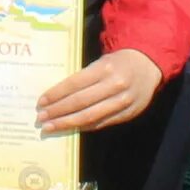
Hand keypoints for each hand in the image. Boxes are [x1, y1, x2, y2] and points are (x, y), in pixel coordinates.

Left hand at [37, 48, 160, 133]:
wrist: (148, 66)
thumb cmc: (118, 62)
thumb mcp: (102, 61)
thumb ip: (84, 77)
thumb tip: (57, 95)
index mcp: (105, 68)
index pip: (75, 84)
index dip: (56, 94)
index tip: (41, 102)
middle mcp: (114, 85)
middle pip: (80, 103)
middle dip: (58, 112)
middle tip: (40, 118)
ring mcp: (123, 102)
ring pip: (90, 117)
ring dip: (67, 124)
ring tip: (50, 127)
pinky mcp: (128, 114)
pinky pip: (101, 123)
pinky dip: (84, 127)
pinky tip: (71, 128)